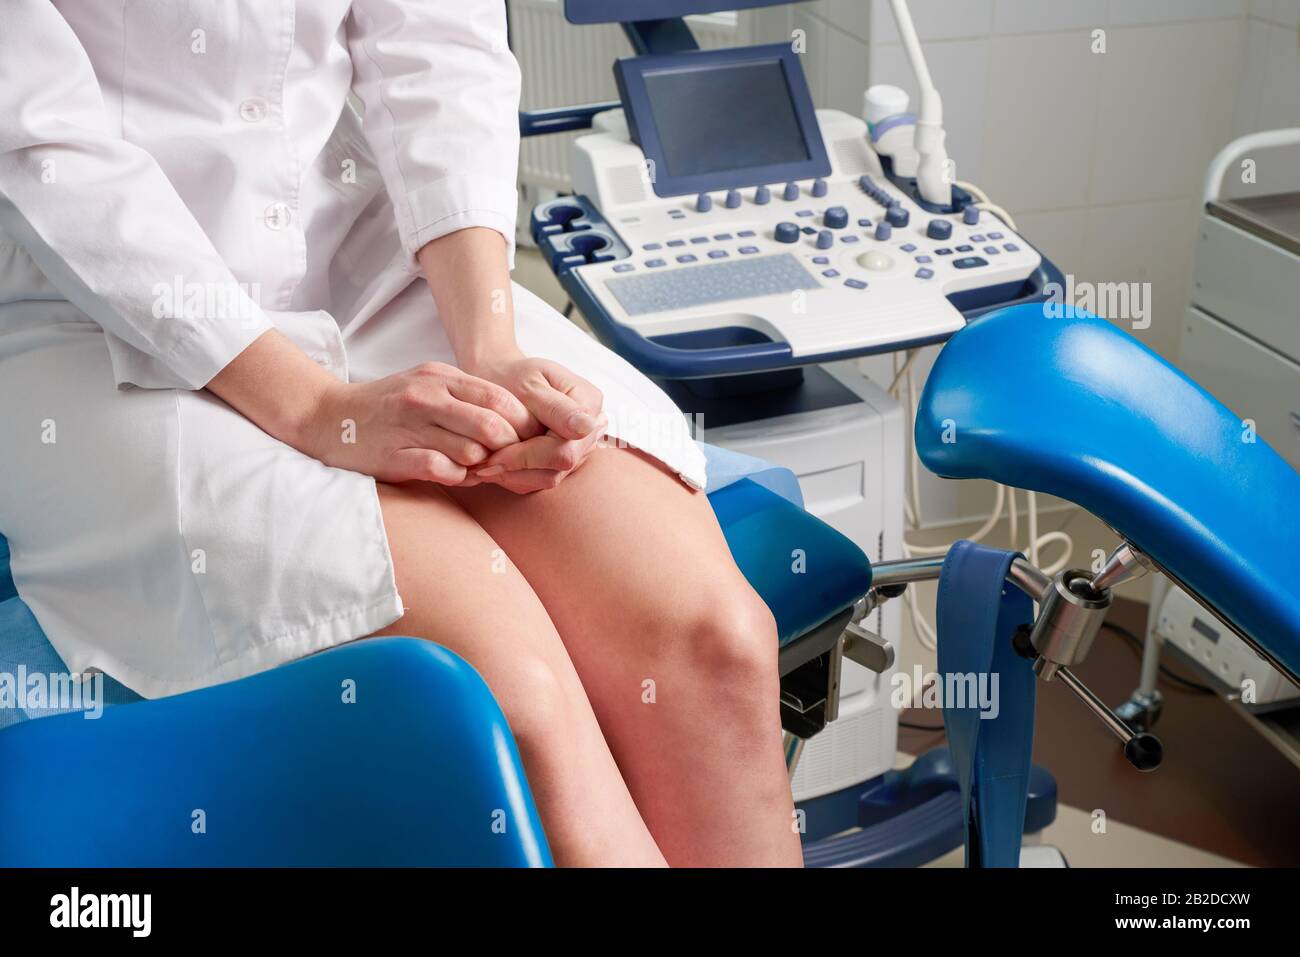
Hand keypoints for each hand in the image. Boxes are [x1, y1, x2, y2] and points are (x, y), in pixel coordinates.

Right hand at [303, 362, 536, 484]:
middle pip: (492, 425)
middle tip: (508, 461)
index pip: (500, 399)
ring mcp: (409, 426)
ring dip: (482, 467)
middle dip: (509, 449)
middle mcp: (426, 397)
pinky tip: (452, 475)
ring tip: (478, 470)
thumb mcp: (428, 386)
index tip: (527, 440)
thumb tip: (514, 422)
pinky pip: (441, 469)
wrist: (326, 416)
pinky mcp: (393, 455)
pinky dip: (455, 477)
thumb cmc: (389, 405)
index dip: (522, 423)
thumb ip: (467, 398)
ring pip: (470, 450)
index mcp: (440, 378)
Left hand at [463, 352, 605, 492]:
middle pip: (561, 465)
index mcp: (588, 402)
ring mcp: (580, 446)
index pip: (565, 447)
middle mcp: (591, 428)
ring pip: (552, 476)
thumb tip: (585, 427)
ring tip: (485, 467)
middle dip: (519, 467)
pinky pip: (542, 478)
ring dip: (516, 476)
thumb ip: (555, 407)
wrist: (504, 377)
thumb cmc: (513, 375)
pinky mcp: (565, 459)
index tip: (495, 457)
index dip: (529, 457)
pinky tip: (495, 467)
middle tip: (483, 467)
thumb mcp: (529, 384)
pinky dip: (516, 476)